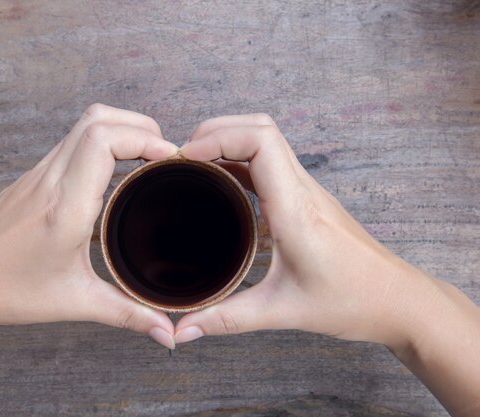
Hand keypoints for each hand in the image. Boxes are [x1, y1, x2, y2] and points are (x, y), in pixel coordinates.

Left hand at [0, 103, 177, 347]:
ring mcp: (37, 174)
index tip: (168, 158)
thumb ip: (127, 314)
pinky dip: (101, 143)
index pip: (102, 141)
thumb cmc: (6, 291)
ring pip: (82, 124)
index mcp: (64, 208)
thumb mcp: (74, 302)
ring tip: (146, 157)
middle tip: (164, 154)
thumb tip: (167, 333)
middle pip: (97, 119)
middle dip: (140, 125)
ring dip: (120, 129)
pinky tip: (113, 172)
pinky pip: (70, 143)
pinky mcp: (31, 178)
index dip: (143, 138)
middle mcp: (50, 180)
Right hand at [174, 114, 434, 346]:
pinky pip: (270, 164)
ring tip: (194, 164)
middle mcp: (303, 190)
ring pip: (267, 140)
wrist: (398, 300)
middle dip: (216, 131)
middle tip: (182, 157)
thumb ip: (227, 319)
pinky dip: (240, 160)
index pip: (260, 141)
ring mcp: (307, 191)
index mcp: (296, 209)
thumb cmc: (352, 301)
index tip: (185, 157)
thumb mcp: (282, 311)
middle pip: (260, 127)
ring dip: (229, 141)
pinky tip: (220, 183)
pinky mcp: (307, 200)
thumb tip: (184, 330)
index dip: (218, 137)